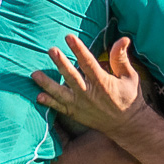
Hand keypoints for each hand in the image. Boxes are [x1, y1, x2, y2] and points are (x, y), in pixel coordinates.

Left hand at [31, 35, 146, 139]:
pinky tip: (38, 96)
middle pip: (72, 76)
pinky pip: (60, 108)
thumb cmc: (128, 97)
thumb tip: (123, 38)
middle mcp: (89, 94)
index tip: (69, 37)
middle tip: (51, 50)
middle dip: (61, 63)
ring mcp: (80, 105)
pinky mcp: (75, 113)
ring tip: (34, 74)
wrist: (126, 125)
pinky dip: (49, 103)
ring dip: (47, 83)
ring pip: (61, 93)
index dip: (78, 49)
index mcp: (103, 82)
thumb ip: (121, 58)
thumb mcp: (129, 76)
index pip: (88, 63)